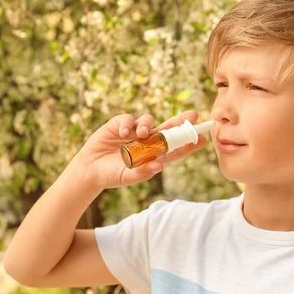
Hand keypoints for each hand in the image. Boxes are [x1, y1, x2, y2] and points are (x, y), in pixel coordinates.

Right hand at [74, 110, 207, 189]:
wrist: (90, 170)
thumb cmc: (111, 175)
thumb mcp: (127, 178)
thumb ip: (142, 173)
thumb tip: (159, 165)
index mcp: (153, 155)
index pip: (175, 149)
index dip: (189, 144)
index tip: (202, 139)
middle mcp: (146, 142)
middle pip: (167, 129)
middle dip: (180, 121)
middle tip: (193, 115)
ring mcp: (133, 132)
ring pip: (148, 121)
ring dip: (147, 124)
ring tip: (142, 133)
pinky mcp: (119, 125)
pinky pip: (128, 119)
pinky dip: (128, 124)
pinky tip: (123, 133)